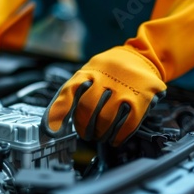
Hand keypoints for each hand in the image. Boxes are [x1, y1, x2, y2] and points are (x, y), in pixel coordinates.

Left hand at [41, 46, 165, 145]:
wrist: (143, 55)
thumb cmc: (110, 70)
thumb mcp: (90, 72)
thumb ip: (74, 92)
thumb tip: (54, 120)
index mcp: (89, 71)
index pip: (69, 91)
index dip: (58, 112)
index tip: (51, 130)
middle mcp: (105, 78)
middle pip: (88, 109)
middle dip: (84, 127)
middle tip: (85, 134)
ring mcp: (124, 88)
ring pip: (107, 119)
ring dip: (101, 133)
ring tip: (100, 135)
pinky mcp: (141, 98)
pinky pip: (127, 124)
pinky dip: (118, 136)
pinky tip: (115, 138)